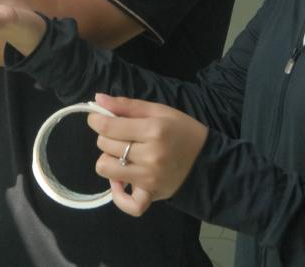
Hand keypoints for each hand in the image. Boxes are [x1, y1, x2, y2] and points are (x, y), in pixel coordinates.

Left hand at [86, 93, 207, 216]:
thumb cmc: (183, 131)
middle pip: (105, 146)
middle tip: (121, 136)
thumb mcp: (159, 111)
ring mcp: (150, 178)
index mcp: (153, 130)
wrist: (208, 160)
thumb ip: (128, 106)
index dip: (96, 120)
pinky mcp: (152, 195)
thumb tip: (98, 99)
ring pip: (106, 169)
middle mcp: (150, 155)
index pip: (109, 127)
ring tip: (122, 156)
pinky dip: (119, 195)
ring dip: (109, 160)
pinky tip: (121, 182)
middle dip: (107, 137)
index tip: (97, 118)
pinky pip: (127, 203)